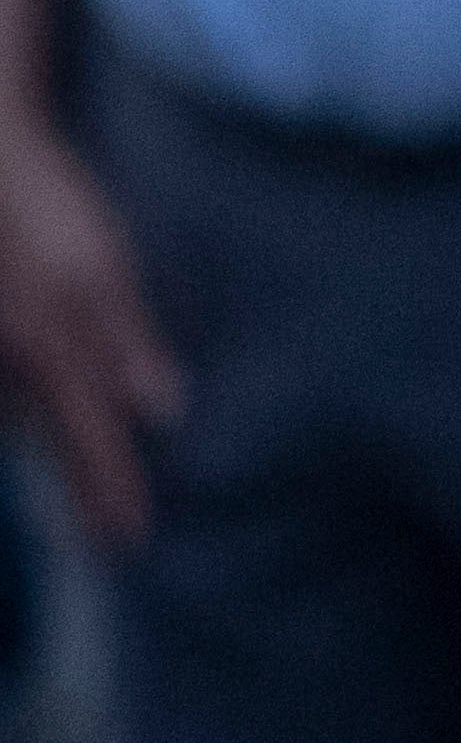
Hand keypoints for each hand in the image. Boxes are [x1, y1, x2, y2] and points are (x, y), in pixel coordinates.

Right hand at [0, 113, 173, 549]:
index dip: (112, 490)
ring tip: (79, 489)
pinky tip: (30, 423)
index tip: (131, 538)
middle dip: (78, 487)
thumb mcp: (102, 262)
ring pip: (18, 421)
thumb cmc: (47, 204)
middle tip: (103, 534)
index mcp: (50, 350)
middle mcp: (9, 365)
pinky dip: (21, 419)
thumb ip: (127, 337)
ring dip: (49, 455)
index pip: (92, 438)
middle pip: (49, 441)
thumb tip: (163, 409)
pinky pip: (6, 394)